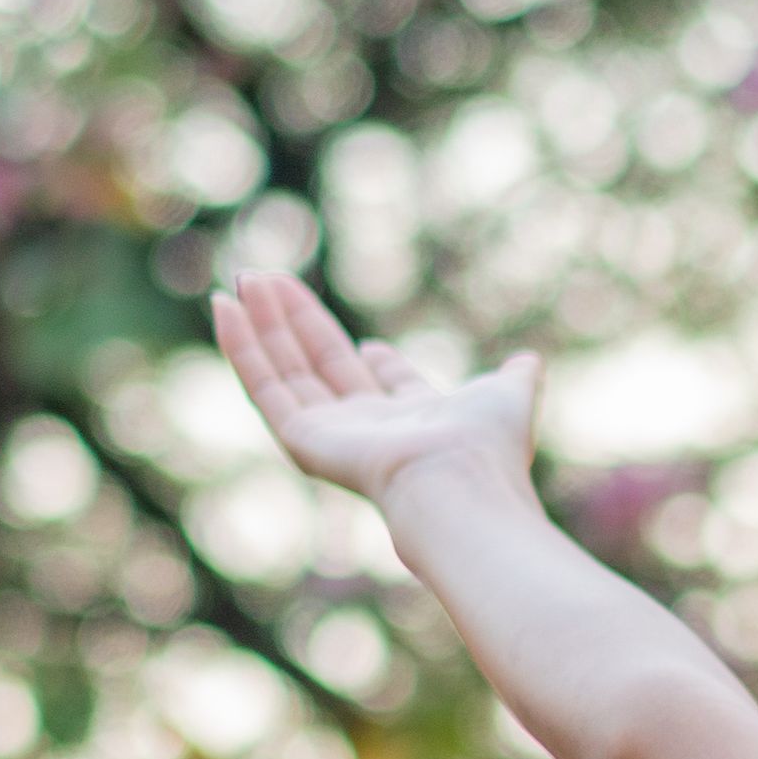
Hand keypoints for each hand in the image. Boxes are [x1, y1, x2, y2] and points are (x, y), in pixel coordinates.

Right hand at [216, 272, 534, 509]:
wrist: (457, 480)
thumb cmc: (486, 445)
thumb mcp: (508, 395)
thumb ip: (516, 378)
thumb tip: (531, 362)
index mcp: (411, 418)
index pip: (381, 385)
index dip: (371, 360)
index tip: (366, 342)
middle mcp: (366, 428)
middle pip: (321, 366)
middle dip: (296, 322)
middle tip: (269, 280)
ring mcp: (328, 434)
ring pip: (284, 369)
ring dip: (261, 324)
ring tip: (243, 278)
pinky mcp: (299, 436)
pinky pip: (261, 384)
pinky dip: (241, 344)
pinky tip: (226, 306)